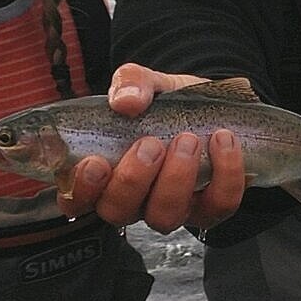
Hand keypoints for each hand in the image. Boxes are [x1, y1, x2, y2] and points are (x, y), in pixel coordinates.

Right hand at [57, 63, 247, 233]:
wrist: (217, 106)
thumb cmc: (168, 103)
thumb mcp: (147, 83)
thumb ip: (131, 83)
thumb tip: (127, 101)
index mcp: (104, 174)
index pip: (76, 199)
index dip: (81, 189)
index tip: (95, 162)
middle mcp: (133, 200)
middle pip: (118, 212)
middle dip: (132, 180)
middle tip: (150, 143)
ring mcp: (171, 208)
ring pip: (164, 217)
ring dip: (176, 179)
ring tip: (187, 139)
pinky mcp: (210, 208)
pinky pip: (217, 206)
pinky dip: (224, 173)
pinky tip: (222, 140)